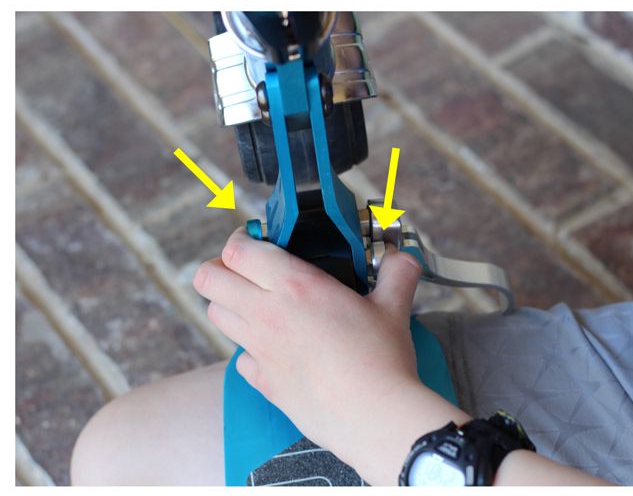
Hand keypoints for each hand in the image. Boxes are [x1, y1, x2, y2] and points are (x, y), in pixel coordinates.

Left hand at [192, 228, 433, 478]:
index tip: (259, 240)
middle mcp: (267, 314)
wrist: (375, 417)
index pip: (237, 249)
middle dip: (219, 268)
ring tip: (262, 306)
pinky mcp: (263, 382)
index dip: (241, 239)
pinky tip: (279, 350)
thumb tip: (402, 258)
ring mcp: (260, 350)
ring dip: (231, 305)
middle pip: (206, 279)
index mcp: (296, 285)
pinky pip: (240, 358)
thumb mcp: (394, 307)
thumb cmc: (382, 359)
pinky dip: (251, 350)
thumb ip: (397, 273)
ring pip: (215, 315)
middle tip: (248, 270)